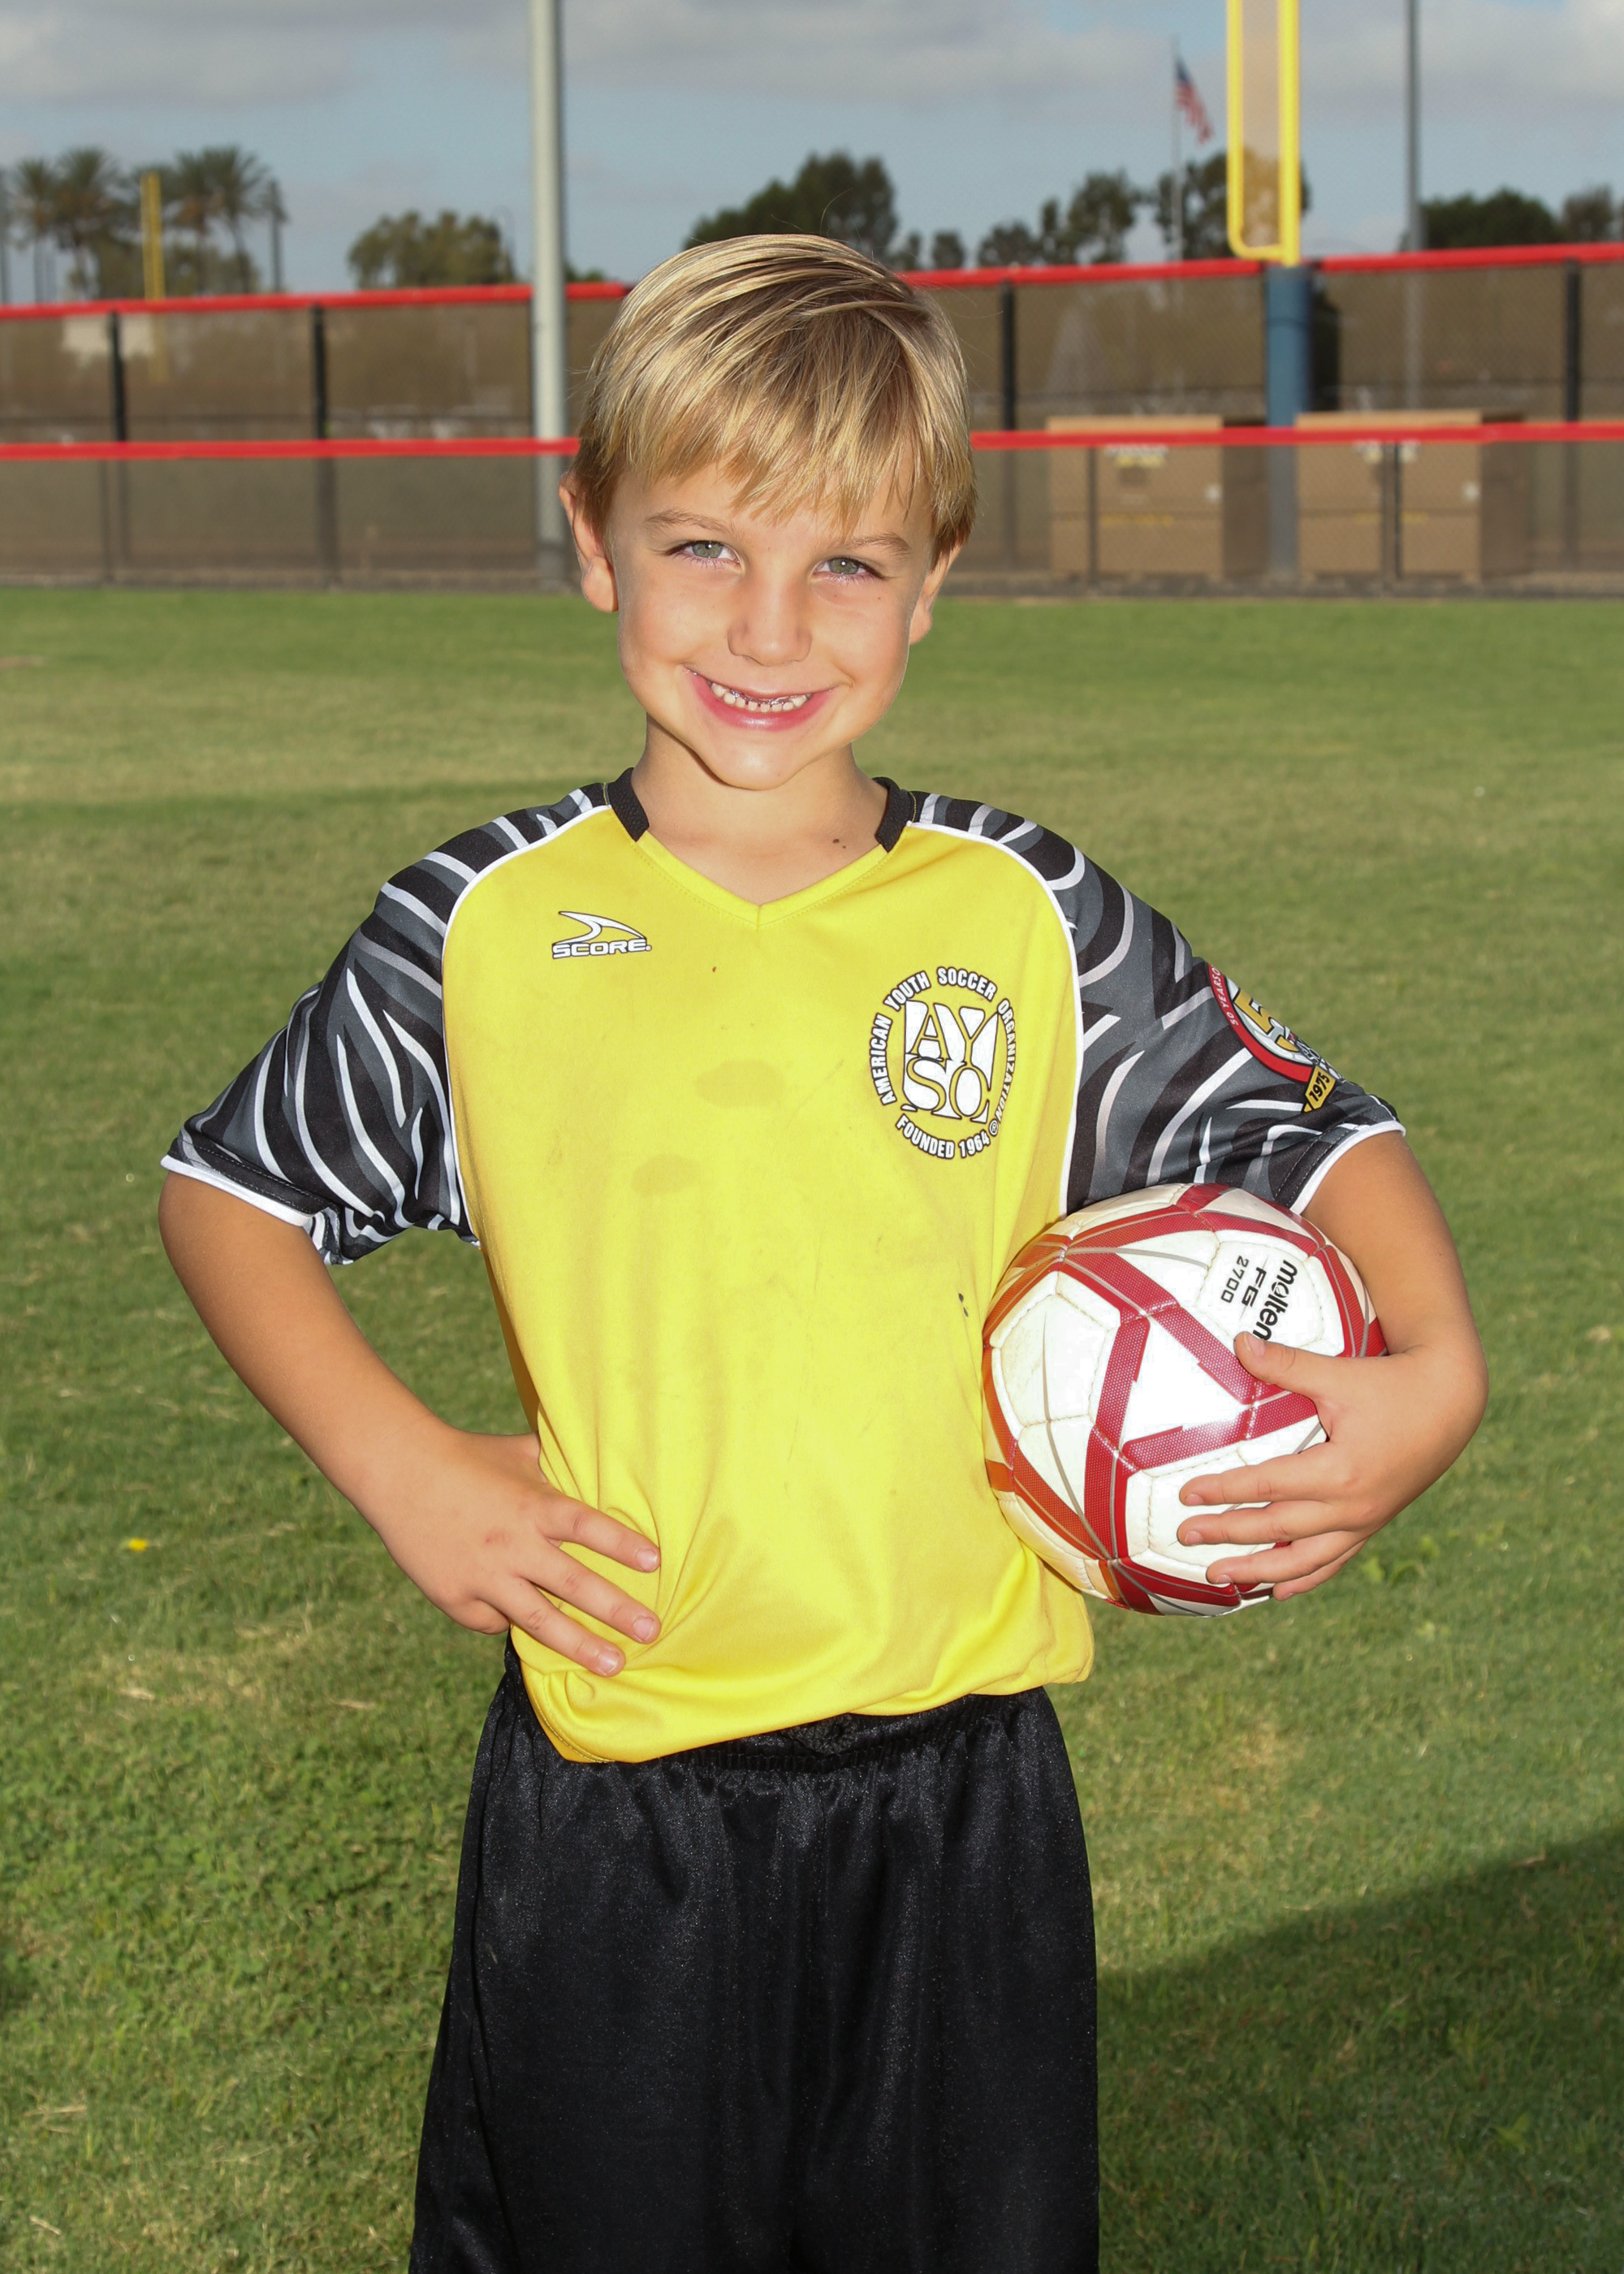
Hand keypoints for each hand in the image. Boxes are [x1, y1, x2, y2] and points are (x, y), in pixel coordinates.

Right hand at [361, 1424, 660, 1674]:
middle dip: (615, 1611)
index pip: (586, 1526)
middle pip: (572, 1583)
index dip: (621, 1544)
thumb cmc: (467, 1456)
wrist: (397, 1471)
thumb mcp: (519, 1454)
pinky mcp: (455, 1597)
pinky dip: (510, 1622)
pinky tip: (522, 1622)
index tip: (656, 1562)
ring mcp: (482, 1576)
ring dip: (579, 1645)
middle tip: (650, 1631)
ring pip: (538, 1619)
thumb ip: (559, 1467)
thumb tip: (601, 1463)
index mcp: (532, 1505)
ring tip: (613, 1664)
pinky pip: (493, 1621)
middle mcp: (512, 1544)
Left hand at [1176, 1329, 1483, 1601]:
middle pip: (1277, 1528)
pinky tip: (1276, 1592)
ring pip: (1304, 1559)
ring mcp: (1364, 1522)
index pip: (1266, 1486)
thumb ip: (1287, 1364)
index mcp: (1339, 1472)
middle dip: (1227, 1534)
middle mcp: (1351, 1507)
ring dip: (1259, 1571)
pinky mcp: (1372, 1525)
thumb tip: (1238, 1342)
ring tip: (1218, 1576)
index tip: (1187, 1495)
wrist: (1451, 1405)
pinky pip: (1334, 1561)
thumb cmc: (1392, 1385)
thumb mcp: (1339, 1373)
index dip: (1224, 1491)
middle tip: (1184, 1535)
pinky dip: (1304, 1578)